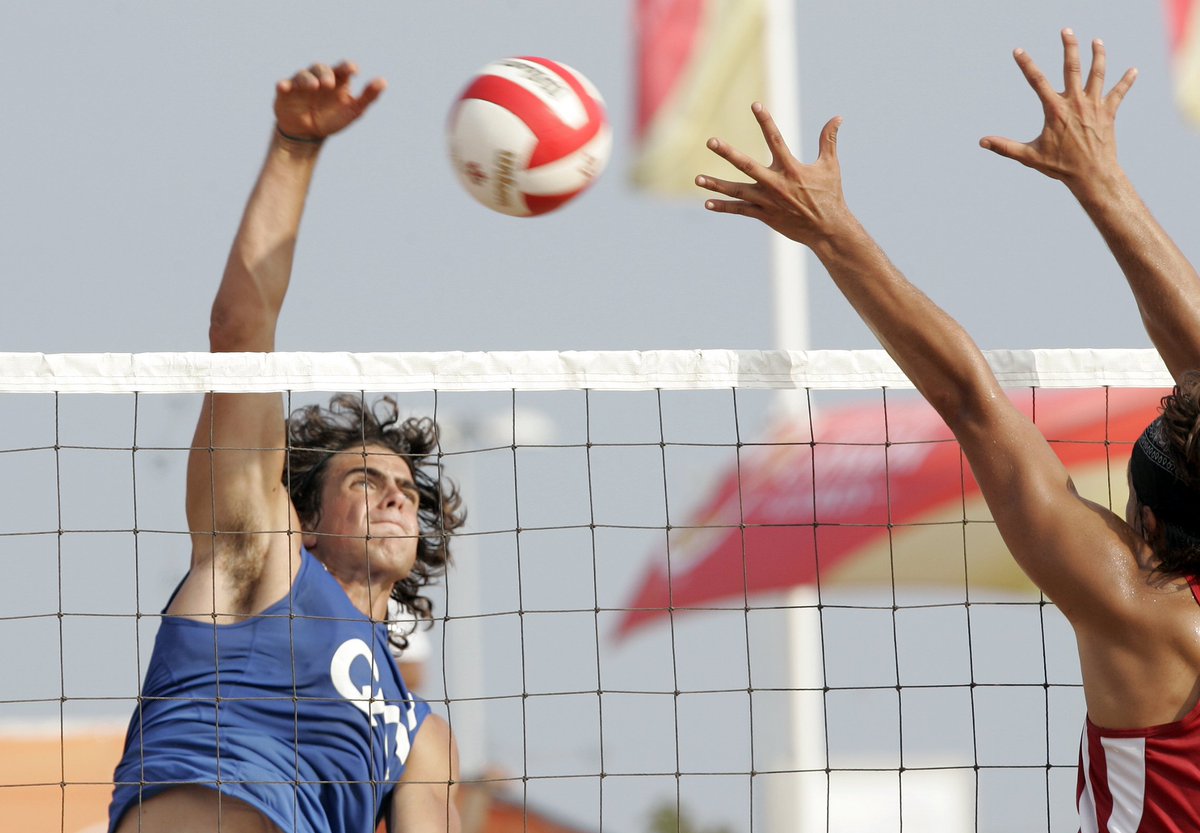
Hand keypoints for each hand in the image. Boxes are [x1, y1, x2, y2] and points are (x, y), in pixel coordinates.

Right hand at [274, 61, 385, 142]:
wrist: (308, 134)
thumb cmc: (332, 118)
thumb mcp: (353, 110)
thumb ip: (368, 97)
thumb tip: (383, 81)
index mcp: (336, 80)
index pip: (342, 69)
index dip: (347, 67)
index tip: (353, 70)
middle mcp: (318, 78)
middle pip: (320, 68)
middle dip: (325, 74)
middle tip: (329, 84)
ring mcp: (301, 84)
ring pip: (303, 75)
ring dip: (307, 79)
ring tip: (314, 87)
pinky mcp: (285, 92)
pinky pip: (283, 85)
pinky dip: (283, 85)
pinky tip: (284, 87)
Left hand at [697, 104, 853, 245]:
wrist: (827, 229)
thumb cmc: (829, 196)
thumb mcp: (830, 166)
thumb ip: (829, 140)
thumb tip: (837, 117)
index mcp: (792, 169)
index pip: (776, 140)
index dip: (765, 122)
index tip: (755, 105)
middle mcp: (776, 184)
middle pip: (747, 165)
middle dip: (728, 153)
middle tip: (711, 141)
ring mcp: (768, 201)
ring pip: (737, 191)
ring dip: (716, 185)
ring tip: (697, 179)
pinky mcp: (764, 216)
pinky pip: (740, 211)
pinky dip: (724, 207)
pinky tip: (708, 203)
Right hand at [979, 29, 1136, 185]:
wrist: (1092, 175)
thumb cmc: (1060, 167)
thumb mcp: (1029, 156)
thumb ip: (1005, 147)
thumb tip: (982, 142)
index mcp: (1055, 110)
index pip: (1037, 81)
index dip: (1026, 64)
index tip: (1018, 51)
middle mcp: (1076, 102)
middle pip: (1073, 67)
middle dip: (1070, 46)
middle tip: (1066, 31)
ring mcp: (1094, 105)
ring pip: (1098, 73)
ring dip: (1098, 55)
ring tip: (1097, 42)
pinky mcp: (1109, 112)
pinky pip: (1119, 92)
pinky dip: (1127, 81)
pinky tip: (1133, 70)